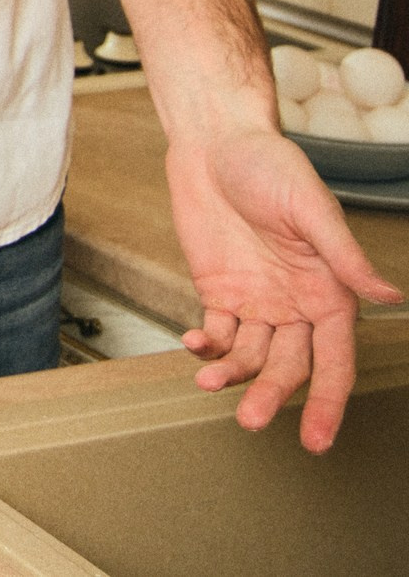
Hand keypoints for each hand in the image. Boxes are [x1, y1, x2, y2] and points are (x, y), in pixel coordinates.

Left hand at [167, 122, 401, 450]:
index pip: (334, 360)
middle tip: (253, 421)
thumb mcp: (311, 208)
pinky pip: (216, 332)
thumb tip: (388, 294)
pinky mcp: (219, 290)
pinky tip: (195, 346)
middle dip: (273, 396)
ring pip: (250, 356)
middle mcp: (295, 304)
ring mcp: (256, 300)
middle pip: (289, 366)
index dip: (329, 402)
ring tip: (210, 384)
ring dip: (233, 375)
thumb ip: (344, 256)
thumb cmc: (271, 165)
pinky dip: (206, 345)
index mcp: (328, 292)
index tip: (319, 440)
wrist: (214, 142)